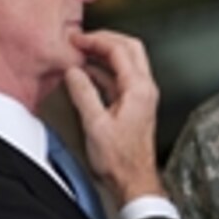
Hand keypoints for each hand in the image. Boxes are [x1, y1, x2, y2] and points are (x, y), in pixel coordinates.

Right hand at [64, 30, 163, 204]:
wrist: (133, 180)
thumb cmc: (120, 159)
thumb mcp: (95, 124)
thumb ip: (83, 94)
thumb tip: (73, 72)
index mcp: (139, 89)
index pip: (120, 50)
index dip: (96, 40)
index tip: (77, 39)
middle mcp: (145, 89)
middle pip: (129, 48)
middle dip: (105, 39)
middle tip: (82, 39)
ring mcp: (141, 96)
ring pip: (126, 61)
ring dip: (104, 53)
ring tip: (81, 52)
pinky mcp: (134, 104)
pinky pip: (120, 78)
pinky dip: (103, 70)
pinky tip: (87, 73)